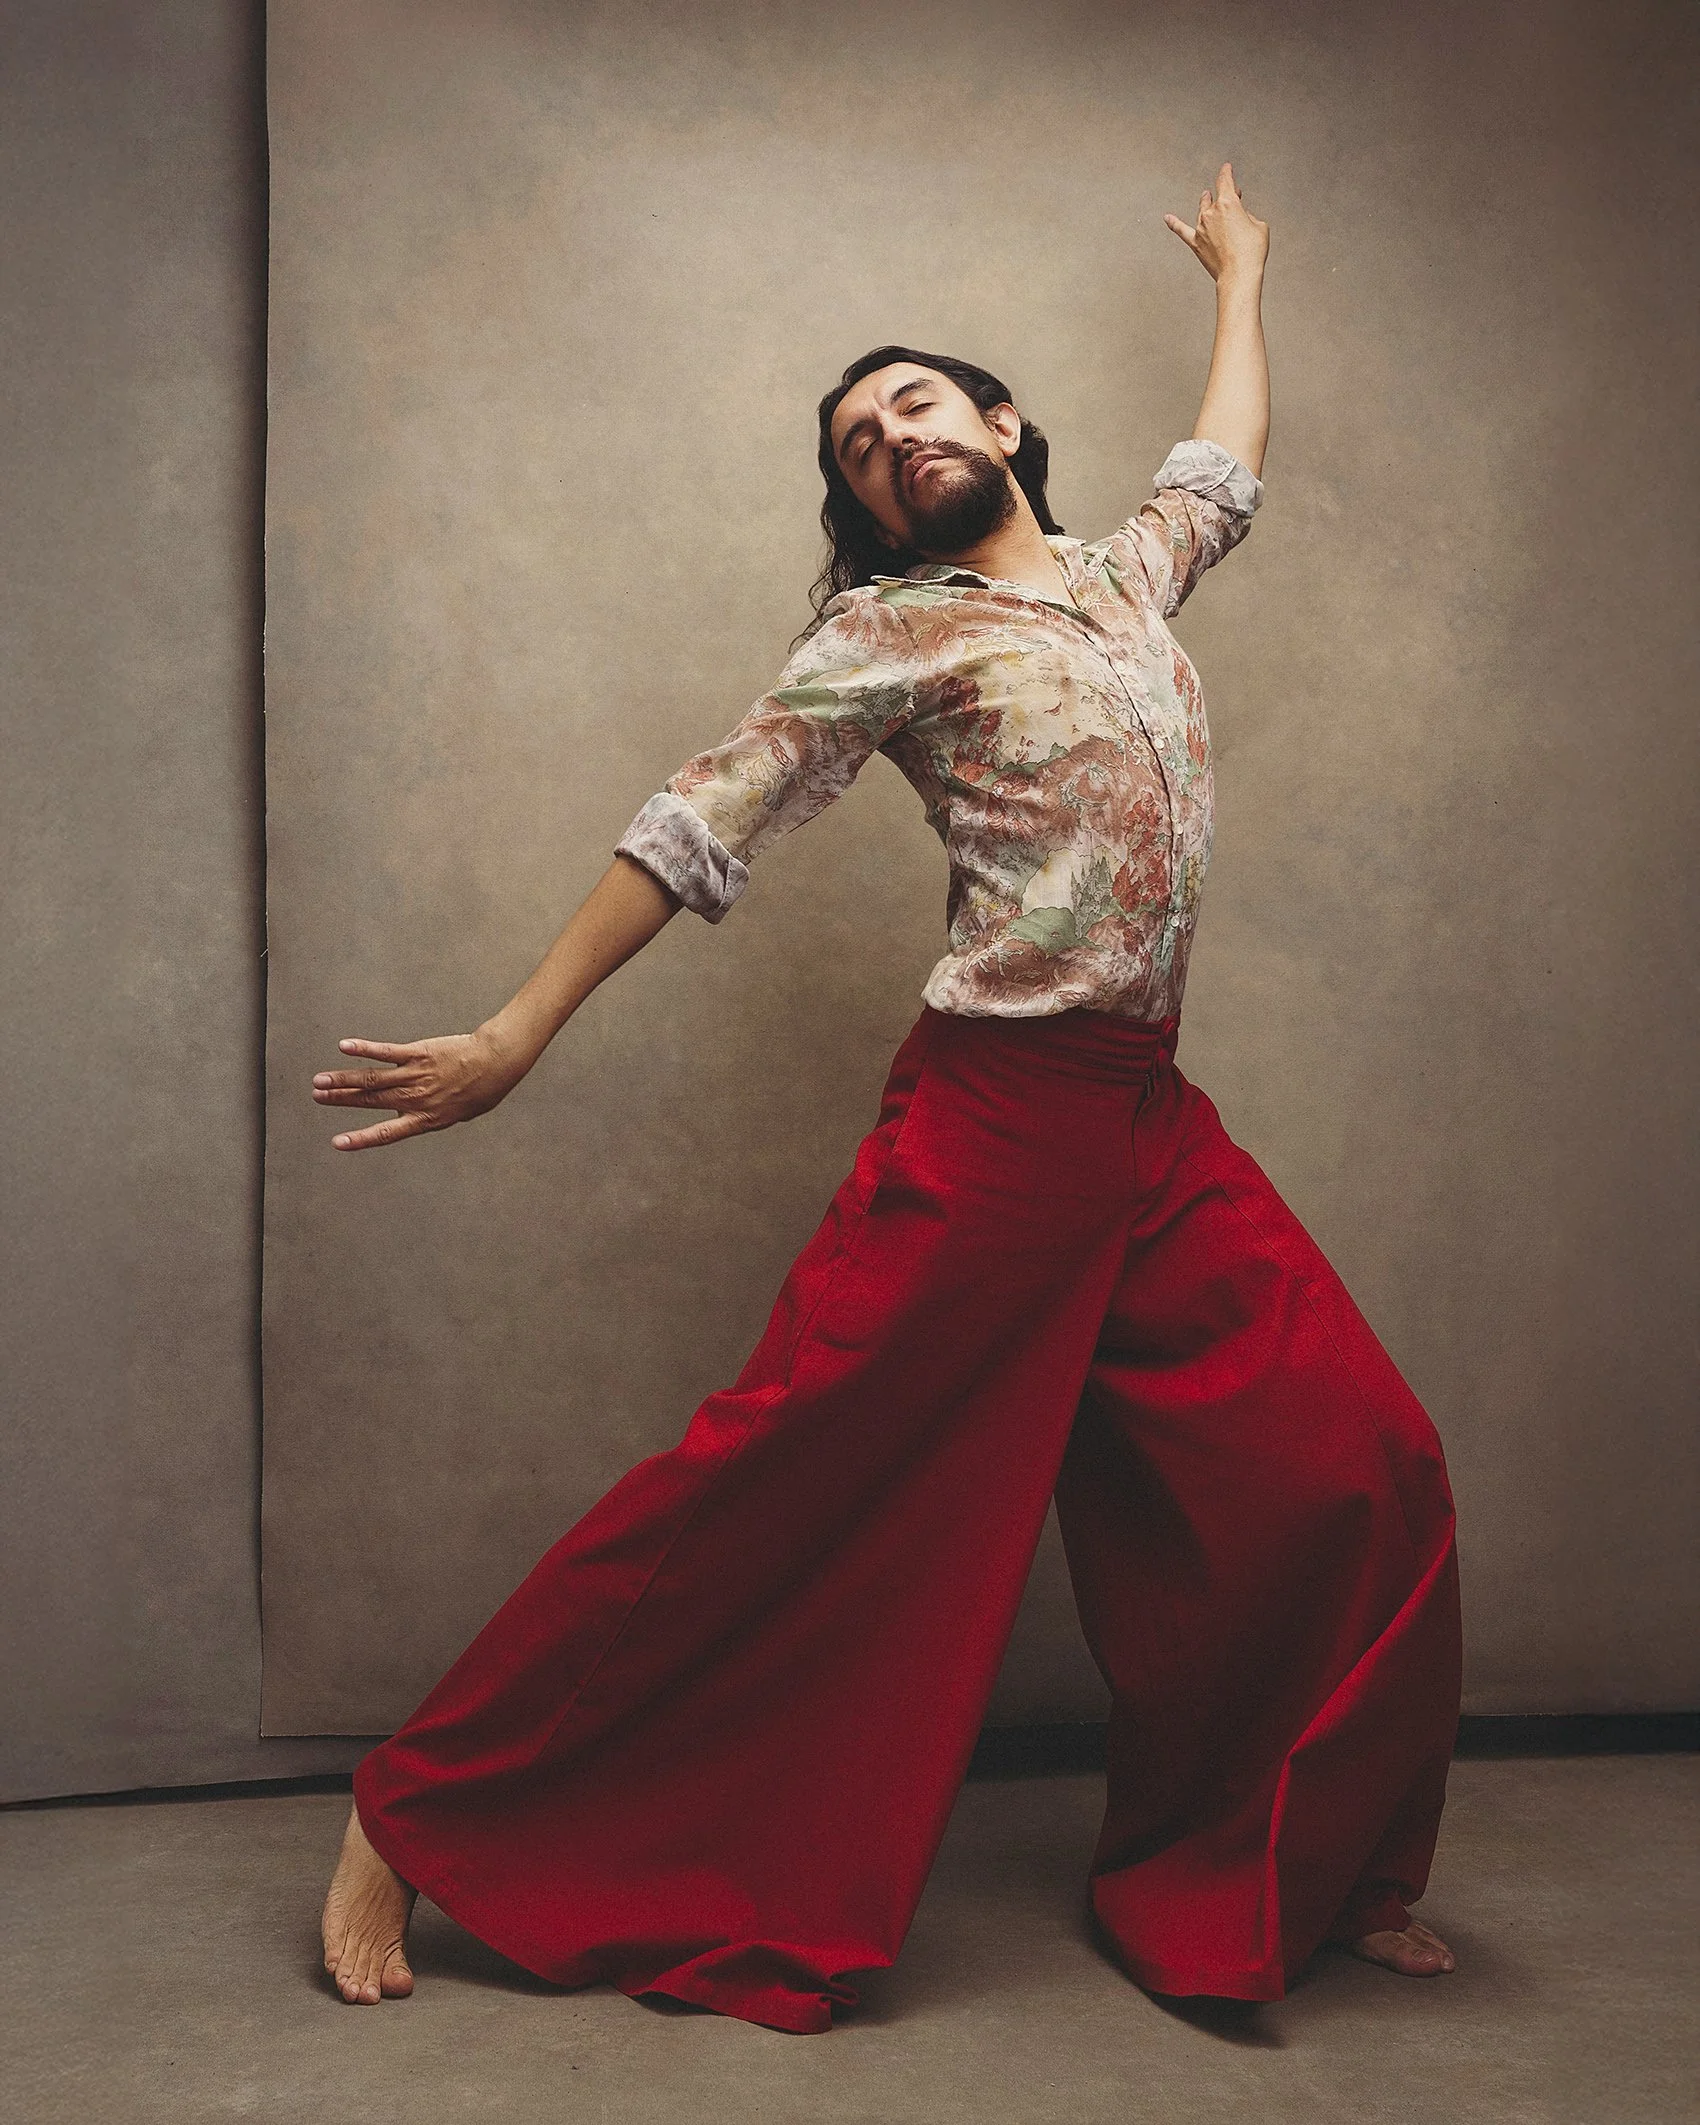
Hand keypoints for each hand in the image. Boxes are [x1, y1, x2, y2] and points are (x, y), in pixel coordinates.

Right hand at [311, 1024, 531, 1150]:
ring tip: (319, 1081)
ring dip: (343, 1080)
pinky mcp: (418, 1053)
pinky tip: (344, 1047)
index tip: (337, 1143)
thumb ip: (433, 1114)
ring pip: (372, 1079)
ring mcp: (415, 1075)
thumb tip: (415, 1113)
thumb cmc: (483, 1089)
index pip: (387, 1133)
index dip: (361, 1139)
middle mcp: (416, 1099)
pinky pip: (387, 1052)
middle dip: (342, 1100)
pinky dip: (364, 1049)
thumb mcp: (459, 1113)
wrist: (497, 1063)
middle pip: (371, 1100)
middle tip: (316, 1097)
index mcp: (426, 1119)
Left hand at [1165, 162, 1268, 284]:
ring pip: (1202, 211)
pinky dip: (1174, 224)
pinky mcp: (1196, 244)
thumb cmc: (1251, 252)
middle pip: (1215, 198)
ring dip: (1205, 204)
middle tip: (1230, 195)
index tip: (1226, 168)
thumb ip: (1246, 217)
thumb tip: (1238, 219)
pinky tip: (1167, 219)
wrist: (1239, 275)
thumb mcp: (1258, 226)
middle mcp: (1211, 213)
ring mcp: (1201, 229)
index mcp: (1228, 204)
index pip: (1225, 181)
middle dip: (1222, 195)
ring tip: (1206, 198)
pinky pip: (1181, 231)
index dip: (1226, 172)